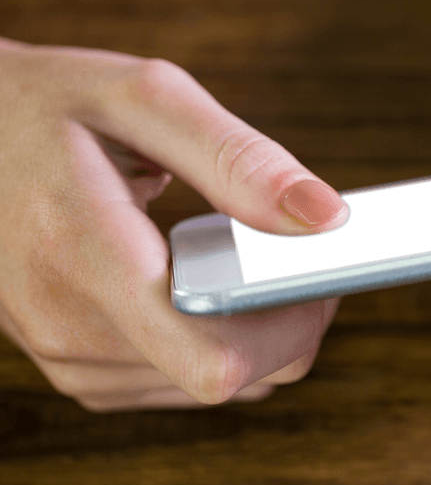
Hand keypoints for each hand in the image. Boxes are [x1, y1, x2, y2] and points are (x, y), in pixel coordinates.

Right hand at [0, 38, 350, 410]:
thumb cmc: (49, 108)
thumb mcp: (144, 98)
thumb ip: (241, 161)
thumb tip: (327, 220)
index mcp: (88, 259)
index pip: (217, 360)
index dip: (292, 328)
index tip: (319, 274)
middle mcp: (72, 329)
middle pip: (230, 378)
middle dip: (289, 325)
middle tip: (296, 257)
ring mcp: (71, 359)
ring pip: (216, 386)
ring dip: (255, 333)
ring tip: (243, 263)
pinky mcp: (79, 371)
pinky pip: (183, 380)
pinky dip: (217, 341)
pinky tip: (207, 289)